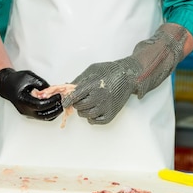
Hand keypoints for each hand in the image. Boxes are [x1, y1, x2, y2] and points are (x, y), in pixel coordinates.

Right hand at [0, 68, 62, 120]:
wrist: (6, 85)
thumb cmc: (16, 80)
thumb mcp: (29, 77)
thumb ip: (41, 83)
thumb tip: (52, 90)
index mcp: (23, 100)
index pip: (41, 105)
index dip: (52, 101)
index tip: (59, 96)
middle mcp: (25, 109)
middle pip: (44, 115)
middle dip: (56, 109)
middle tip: (63, 100)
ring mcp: (27, 113)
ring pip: (44, 117)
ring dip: (54, 112)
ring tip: (60, 103)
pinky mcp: (30, 113)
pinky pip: (42, 115)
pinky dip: (50, 111)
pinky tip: (54, 105)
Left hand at [63, 24, 189, 124]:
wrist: (127, 76)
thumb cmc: (109, 71)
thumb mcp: (91, 70)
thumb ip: (79, 80)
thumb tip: (67, 87)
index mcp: (93, 85)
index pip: (75, 96)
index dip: (68, 100)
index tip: (65, 103)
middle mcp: (99, 97)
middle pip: (79, 106)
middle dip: (77, 103)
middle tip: (80, 99)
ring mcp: (106, 107)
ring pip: (85, 115)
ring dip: (83, 110)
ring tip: (88, 102)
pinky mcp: (111, 114)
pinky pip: (94, 121)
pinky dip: (91, 117)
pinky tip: (94, 109)